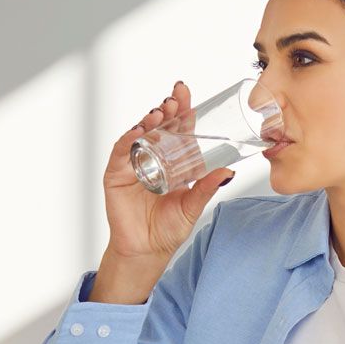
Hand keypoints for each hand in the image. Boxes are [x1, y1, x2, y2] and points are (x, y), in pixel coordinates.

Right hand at [101, 80, 234, 264]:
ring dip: (148, 120)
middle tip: (174, 100)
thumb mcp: (193, 205)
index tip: (186, 94)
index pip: (178, 129)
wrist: (147, 250)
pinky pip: (120, 152)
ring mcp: (133, 164)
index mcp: (173, 161)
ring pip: (139, 134)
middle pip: (158, 126)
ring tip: (159, 112)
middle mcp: (152, 157)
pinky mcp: (116, 175)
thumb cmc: (168, 228)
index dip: (182, 110)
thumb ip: (206, 187)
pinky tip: (137, 132)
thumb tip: (228, 171)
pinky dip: (127, 140)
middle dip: (166, 109)